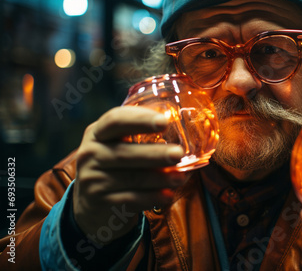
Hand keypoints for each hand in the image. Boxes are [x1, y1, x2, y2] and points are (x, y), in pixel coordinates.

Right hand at [72, 106, 189, 244]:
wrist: (92, 205)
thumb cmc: (115, 167)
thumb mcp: (118, 145)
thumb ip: (141, 136)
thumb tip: (187, 138)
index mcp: (97, 133)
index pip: (115, 120)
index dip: (140, 120)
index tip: (164, 122)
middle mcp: (90, 154)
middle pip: (124, 152)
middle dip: (155, 154)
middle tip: (178, 153)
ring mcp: (92, 180)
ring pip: (131, 178)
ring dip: (159, 178)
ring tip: (180, 178)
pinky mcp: (100, 202)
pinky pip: (131, 199)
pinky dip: (152, 197)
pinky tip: (167, 196)